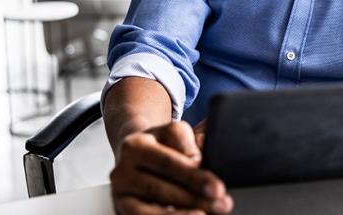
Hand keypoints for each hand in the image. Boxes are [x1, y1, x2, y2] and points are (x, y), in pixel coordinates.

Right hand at [111, 121, 232, 214]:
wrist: (134, 155)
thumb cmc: (161, 145)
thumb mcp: (175, 134)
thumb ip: (189, 145)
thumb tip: (199, 164)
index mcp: (136, 145)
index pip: (168, 163)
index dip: (194, 177)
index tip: (218, 188)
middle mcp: (122, 170)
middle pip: (160, 189)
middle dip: (194, 199)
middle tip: (221, 205)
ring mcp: (120, 194)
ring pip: (149, 211)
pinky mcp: (122, 211)